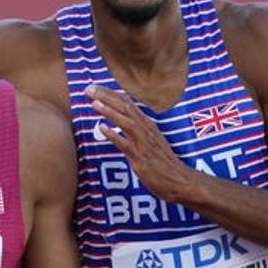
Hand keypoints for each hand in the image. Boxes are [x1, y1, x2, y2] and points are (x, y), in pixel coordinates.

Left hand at [85, 85, 191, 200]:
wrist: (178, 180)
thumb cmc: (162, 162)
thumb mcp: (150, 140)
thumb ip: (136, 129)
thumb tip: (118, 123)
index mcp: (147, 124)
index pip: (127, 103)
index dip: (110, 94)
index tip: (95, 88)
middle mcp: (145, 129)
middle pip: (125, 107)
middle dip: (106, 97)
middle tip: (89, 89)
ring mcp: (143, 143)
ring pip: (126, 122)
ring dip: (110, 111)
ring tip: (95, 103)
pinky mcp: (141, 158)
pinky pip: (126, 145)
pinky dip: (114, 135)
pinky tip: (103, 128)